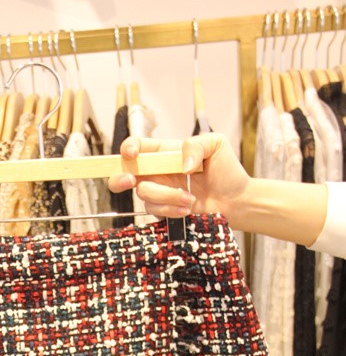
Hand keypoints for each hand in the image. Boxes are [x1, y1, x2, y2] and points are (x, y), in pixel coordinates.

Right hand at [108, 133, 249, 225]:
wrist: (236, 200)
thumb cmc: (226, 170)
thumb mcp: (215, 144)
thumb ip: (196, 145)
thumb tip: (182, 165)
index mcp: (165, 152)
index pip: (137, 147)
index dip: (128, 149)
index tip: (132, 155)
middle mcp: (157, 172)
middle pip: (122, 174)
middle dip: (120, 178)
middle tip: (133, 181)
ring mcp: (159, 192)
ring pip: (144, 194)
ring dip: (166, 197)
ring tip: (190, 198)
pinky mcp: (164, 210)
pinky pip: (155, 211)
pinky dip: (172, 209)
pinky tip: (188, 208)